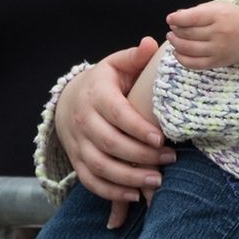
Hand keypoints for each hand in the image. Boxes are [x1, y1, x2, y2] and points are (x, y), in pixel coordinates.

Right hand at [54, 37, 175, 226]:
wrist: (69, 100)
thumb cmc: (104, 82)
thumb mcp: (117, 65)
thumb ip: (135, 57)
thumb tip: (150, 43)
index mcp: (96, 94)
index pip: (116, 113)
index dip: (138, 128)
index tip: (161, 138)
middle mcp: (83, 120)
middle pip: (110, 143)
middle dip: (141, 155)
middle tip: (170, 159)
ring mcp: (78, 143)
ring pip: (101, 166)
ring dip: (129, 178)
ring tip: (157, 180)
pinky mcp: (77, 161)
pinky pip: (91, 182)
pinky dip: (111, 192)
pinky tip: (135, 195)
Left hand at [166, 1, 238, 67]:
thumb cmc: (231, 18)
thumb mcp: (218, 7)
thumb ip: (197, 10)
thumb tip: (176, 16)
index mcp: (219, 16)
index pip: (192, 18)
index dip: (177, 19)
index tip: (170, 19)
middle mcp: (220, 33)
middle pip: (188, 33)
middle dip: (175, 30)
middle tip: (172, 28)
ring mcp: (218, 50)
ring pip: (188, 49)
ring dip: (175, 44)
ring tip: (172, 38)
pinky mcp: (217, 62)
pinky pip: (194, 64)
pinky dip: (181, 59)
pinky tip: (177, 52)